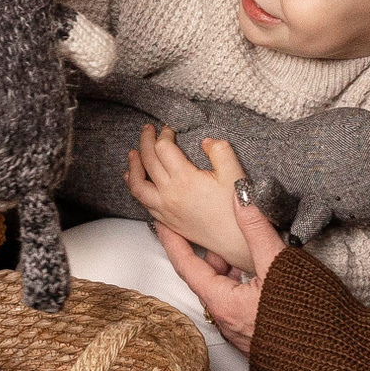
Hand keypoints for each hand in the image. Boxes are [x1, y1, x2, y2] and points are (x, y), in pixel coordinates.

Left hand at [125, 125, 249, 268]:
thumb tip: (205, 142)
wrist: (236, 242)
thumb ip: (220, 151)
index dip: (165, 133)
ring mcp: (166, 209)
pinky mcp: (167, 220)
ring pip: (137, 185)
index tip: (170, 128)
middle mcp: (170, 194)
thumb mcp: (235, 174)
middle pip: (147, 161)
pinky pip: (143, 202)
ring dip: (133, 166)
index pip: (163, 148)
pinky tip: (133, 180)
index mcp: (185, 179)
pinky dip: (135, 187)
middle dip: (145, 141)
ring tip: (133, 153)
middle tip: (147, 129)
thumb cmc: (236, 209)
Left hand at [153, 140, 287, 354]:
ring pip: (225, 289)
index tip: (162, 221)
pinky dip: (242, 280)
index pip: (186, 266)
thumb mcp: (279, 264)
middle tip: (208, 224)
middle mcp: (227, 320)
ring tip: (238, 243)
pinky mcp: (259, 334)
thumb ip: (257, 230)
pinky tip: (261, 270)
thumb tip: (241, 196)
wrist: (335, 362)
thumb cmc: (307, 317)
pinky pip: (241, 301)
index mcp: (223, 303)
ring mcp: (242, 330)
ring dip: (228, 265)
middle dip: (207, 250)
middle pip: (206, 277)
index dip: (173, 240)